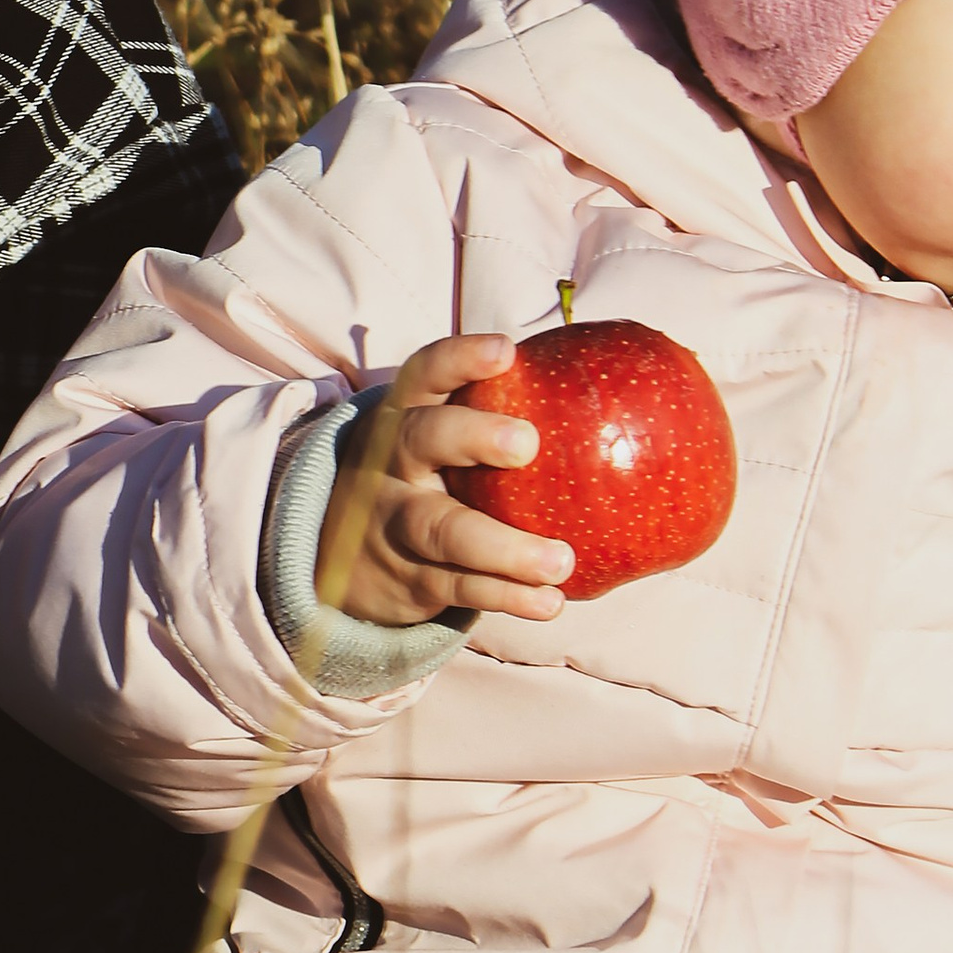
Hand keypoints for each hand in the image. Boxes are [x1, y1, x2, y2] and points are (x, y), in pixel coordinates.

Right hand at [314, 334, 574, 629]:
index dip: (460, 359)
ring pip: (443, 529)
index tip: (506, 351)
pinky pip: (458, 586)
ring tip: (560, 561)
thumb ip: (489, 416)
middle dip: (472, 436)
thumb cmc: (425, 475)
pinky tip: (548, 601)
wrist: (342, 554)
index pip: (424, 374)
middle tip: (527, 444)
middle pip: (422, 439)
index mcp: (405, 416)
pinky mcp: (410, 578)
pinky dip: (506, 595)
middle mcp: (392, 463)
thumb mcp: (432, 439)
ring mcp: (396, 523)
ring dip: (504, 547)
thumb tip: (610, 394)